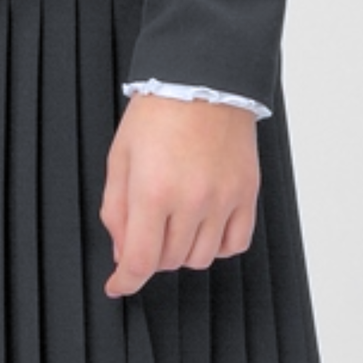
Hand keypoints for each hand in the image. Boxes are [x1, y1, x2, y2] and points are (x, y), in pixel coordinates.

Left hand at [99, 94, 259, 297]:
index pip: (140, 261)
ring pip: (202, 258)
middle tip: (146, 227)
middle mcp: (192, 200)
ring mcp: (224, 199)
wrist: (202, 77)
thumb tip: (122, 251)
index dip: (126, 281)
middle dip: (151, 253)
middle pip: (170, 261)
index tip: (119, 285)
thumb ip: (116, 209)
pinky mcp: (247, 193)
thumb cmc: (158, 110)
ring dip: (183, 250)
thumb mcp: (120, 156)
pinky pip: (235, 244)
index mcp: (153, 190)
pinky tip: (205, 224)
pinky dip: (218, 244)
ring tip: (175, 219)